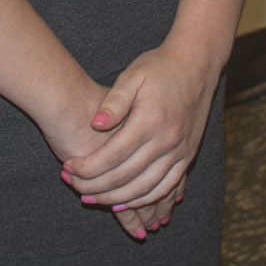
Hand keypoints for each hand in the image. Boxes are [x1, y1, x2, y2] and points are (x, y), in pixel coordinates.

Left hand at [61, 38, 220, 227]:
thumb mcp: (133, 75)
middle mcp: (167, 140)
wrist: (197, 64)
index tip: (68, 168)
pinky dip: (143, 200)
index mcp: (150, 120)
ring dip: (116, 199)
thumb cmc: (160, 67)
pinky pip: (165, 188)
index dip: (87, 168)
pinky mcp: (188, 155)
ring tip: (93, 197)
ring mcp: (180, 151)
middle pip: (125, 178)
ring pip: (144, 189)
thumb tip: (94, 124)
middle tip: (74, 186)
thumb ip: (113, 101)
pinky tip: (124, 201)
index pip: (112, 156)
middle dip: (95, 187)